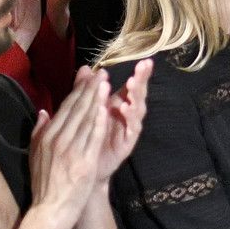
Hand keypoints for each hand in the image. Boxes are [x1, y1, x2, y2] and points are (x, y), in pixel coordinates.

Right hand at [29, 67, 110, 226]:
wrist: (50, 211)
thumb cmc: (45, 184)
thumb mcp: (36, 155)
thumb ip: (39, 132)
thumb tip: (43, 112)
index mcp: (47, 136)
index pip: (65, 108)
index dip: (79, 91)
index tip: (89, 76)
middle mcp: (57, 140)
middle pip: (76, 109)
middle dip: (89, 89)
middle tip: (101, 72)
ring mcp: (71, 151)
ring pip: (85, 120)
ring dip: (96, 99)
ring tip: (106, 82)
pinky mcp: (84, 162)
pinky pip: (93, 138)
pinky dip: (99, 121)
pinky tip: (106, 108)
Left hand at [95, 60, 152, 182]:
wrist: (88, 167)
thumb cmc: (91, 138)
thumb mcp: (87, 109)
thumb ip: (87, 90)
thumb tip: (84, 68)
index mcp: (120, 104)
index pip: (132, 86)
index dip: (140, 74)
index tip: (145, 60)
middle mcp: (128, 115)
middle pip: (138, 94)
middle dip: (142, 80)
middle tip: (144, 67)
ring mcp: (129, 129)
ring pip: (137, 111)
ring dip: (135, 96)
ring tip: (132, 84)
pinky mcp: (127, 143)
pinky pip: (130, 129)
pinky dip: (127, 118)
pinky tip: (123, 107)